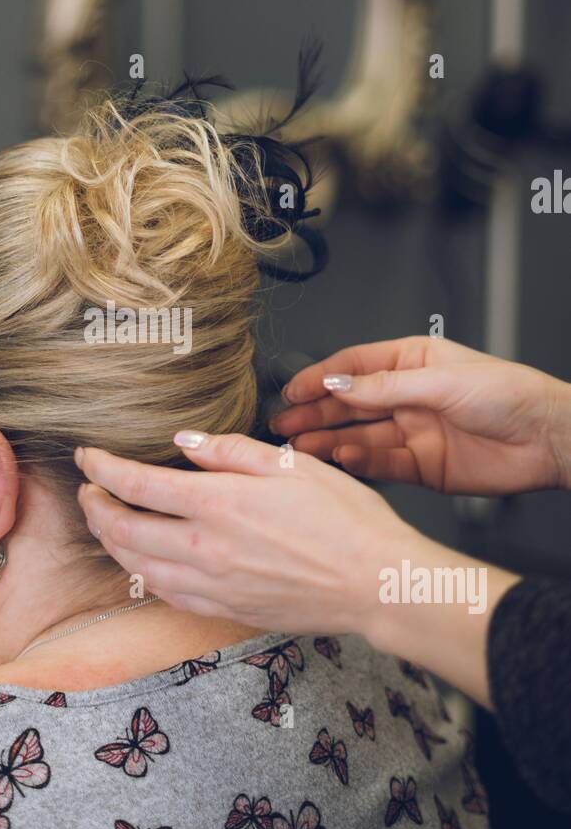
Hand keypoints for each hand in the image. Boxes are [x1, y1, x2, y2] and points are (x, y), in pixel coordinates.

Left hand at [75, 429, 518, 708]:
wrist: (376, 583)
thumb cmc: (345, 519)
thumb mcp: (291, 465)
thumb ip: (229, 451)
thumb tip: (183, 441)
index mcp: (219, 502)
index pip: (135, 483)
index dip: (101, 468)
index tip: (87, 456)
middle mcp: (204, 547)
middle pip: (121, 529)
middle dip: (94, 507)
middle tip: (89, 490)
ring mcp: (210, 584)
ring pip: (134, 566)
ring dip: (111, 542)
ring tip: (108, 521)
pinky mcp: (223, 609)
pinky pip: (163, 594)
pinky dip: (140, 574)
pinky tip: (143, 560)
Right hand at [271, 336, 570, 495]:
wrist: (549, 439)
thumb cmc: (510, 394)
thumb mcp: (440, 380)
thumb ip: (383, 386)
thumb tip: (337, 383)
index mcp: (412, 361)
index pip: (353, 366)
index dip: (320, 378)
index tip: (292, 390)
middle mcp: (408, 397)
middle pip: (350, 404)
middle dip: (315, 413)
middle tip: (283, 424)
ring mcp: (414, 432)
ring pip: (360, 436)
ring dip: (329, 441)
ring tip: (301, 447)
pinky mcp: (422, 467)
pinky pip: (382, 464)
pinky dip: (360, 463)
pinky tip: (344, 459)